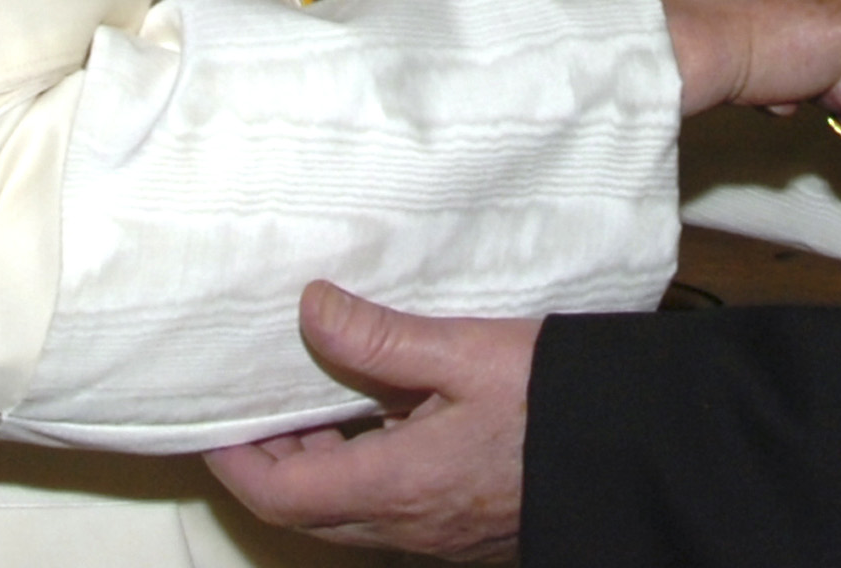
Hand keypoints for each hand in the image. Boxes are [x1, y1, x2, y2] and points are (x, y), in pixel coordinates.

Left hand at [206, 283, 534, 559]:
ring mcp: (433, 532)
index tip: (210, 417)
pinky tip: (378, 419)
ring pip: (343, 512)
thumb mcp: (467, 351)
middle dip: (267, 460)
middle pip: (303, 510)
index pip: (280, 493)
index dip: (234, 459)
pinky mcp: (460, 526)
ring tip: (308, 398)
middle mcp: (405, 524)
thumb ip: (383, 339)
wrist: (630, 456)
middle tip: (253, 399)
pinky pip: (383, 508)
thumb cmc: (552, 400)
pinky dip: (356, 469)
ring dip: (312, 466)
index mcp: (395, 487)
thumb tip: (310, 308)